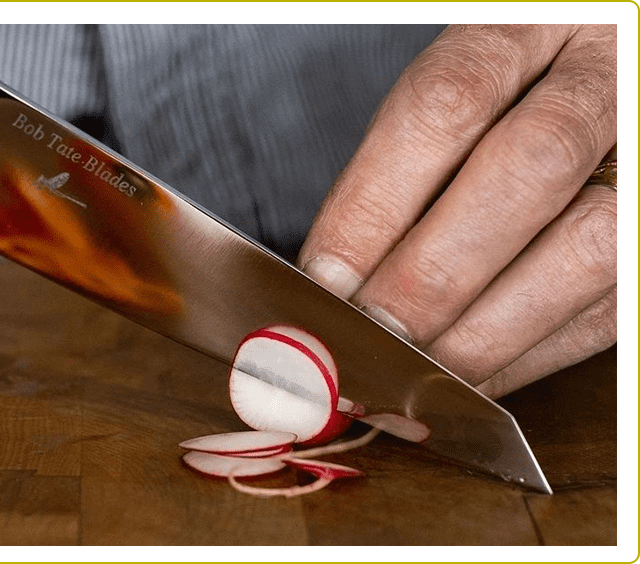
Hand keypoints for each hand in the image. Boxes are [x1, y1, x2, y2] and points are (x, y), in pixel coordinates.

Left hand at [298, 24, 616, 398]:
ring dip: (484, 331)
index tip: (325, 280)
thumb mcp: (460, 97)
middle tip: (370, 336)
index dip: (376, 201)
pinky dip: (525, 354)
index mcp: (533, 29)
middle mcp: (605, 81)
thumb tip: (336, 275)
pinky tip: (466, 375)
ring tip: (413, 370)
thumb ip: (405, 168)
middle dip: (433, 275)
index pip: (446, 104)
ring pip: (584, 249)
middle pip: (527, 171)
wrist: (601, 81)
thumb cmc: (511, 94)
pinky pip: (602, 309)